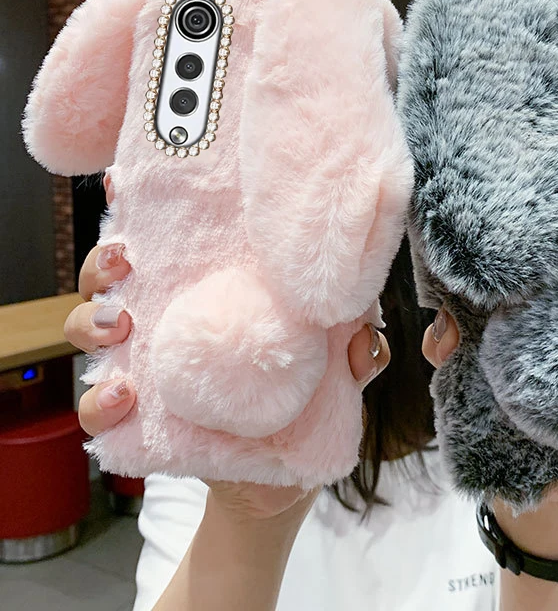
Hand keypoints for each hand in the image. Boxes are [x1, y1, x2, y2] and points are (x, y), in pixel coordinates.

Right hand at [65, 194, 389, 525]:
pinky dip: (100, 400)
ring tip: (121, 323)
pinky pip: (97, 405)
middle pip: (116, 272)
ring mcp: (145, 364)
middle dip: (109, 258)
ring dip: (95, 318)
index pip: (171, 238)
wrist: (278, 479)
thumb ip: (354, 351)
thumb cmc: (306, 404)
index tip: (128, 181)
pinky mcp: (137, 419)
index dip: (143, 204)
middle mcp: (169, 317)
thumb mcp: (338, 370)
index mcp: (210, 289)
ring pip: (91, 324)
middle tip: (126, 258)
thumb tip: (362, 341)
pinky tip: (123, 396)